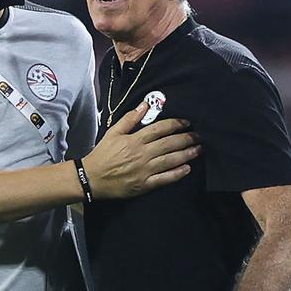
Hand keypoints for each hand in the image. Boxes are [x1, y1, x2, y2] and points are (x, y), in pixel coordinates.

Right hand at [84, 102, 200, 199]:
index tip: (186, 123)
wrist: (91, 178)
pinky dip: (177, 174)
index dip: (176, 124)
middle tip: (198, 136)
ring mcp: (144, 170)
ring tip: (198, 150)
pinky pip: (164, 179)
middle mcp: (142, 154)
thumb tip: (145, 105)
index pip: (160, 129)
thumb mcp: (113, 132)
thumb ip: (130, 119)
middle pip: (169, 144)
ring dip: (186, 154)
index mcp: (135, 140)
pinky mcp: (144, 185)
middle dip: (186, 139)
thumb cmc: (102, 154)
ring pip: (170, 160)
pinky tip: (187, 169)